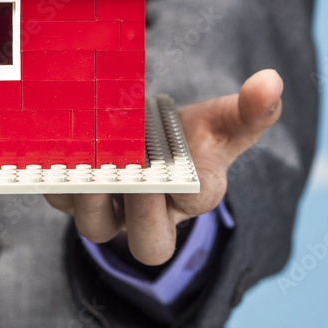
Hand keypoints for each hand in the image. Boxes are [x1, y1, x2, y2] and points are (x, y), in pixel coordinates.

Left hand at [45, 69, 283, 265]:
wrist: (140, 138)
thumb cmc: (188, 136)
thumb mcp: (222, 121)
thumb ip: (251, 109)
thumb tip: (271, 81)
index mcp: (194, 195)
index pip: (197, 203)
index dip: (190, 190)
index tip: (180, 166)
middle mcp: (151, 214)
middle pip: (151, 247)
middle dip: (143, 213)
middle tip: (136, 174)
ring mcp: (109, 209)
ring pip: (95, 229)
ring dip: (91, 198)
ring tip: (89, 162)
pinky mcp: (72, 196)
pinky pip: (59, 199)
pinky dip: (57, 176)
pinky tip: (57, 144)